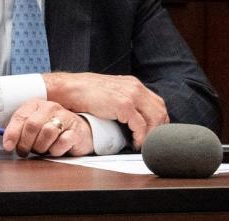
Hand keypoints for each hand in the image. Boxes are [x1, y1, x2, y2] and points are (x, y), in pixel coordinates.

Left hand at [2, 99, 93, 156]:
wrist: (78, 132)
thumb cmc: (50, 130)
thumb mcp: (34, 127)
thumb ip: (20, 131)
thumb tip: (7, 143)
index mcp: (36, 105)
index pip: (20, 116)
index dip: (12, 133)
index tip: (8, 146)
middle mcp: (50, 108)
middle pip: (32, 125)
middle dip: (25, 142)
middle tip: (24, 152)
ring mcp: (65, 118)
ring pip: (47, 133)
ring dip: (40, 147)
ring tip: (40, 150)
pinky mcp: (76, 131)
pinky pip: (62, 142)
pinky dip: (55, 150)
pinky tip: (54, 150)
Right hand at [43, 72, 168, 149]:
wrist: (67, 88)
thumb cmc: (82, 92)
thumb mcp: (108, 92)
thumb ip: (121, 99)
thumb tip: (128, 116)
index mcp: (132, 84)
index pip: (156, 103)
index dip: (158, 121)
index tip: (153, 133)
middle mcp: (135, 87)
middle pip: (160, 111)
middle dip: (159, 129)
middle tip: (151, 142)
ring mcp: (130, 95)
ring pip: (155, 119)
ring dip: (151, 135)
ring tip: (143, 145)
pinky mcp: (123, 105)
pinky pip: (141, 126)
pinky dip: (140, 137)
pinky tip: (134, 143)